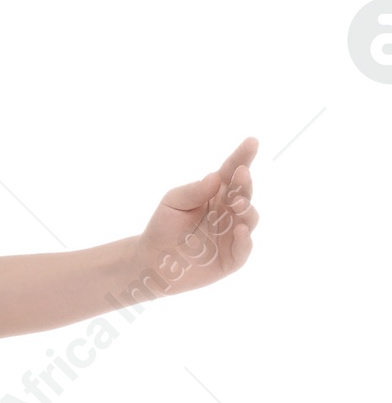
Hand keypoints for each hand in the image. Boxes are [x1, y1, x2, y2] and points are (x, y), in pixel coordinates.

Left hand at [132, 136, 258, 297]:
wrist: (150, 262)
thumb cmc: (162, 227)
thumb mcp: (173, 202)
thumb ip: (194, 191)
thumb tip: (215, 177)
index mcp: (216, 193)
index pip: (232, 171)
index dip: (243, 157)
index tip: (252, 141)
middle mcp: (228, 211)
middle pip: (244, 193)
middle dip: (245, 183)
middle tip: (242, 173)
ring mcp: (231, 234)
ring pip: (249, 219)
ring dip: (247, 209)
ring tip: (238, 203)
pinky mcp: (230, 258)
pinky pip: (243, 249)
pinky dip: (244, 240)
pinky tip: (240, 230)